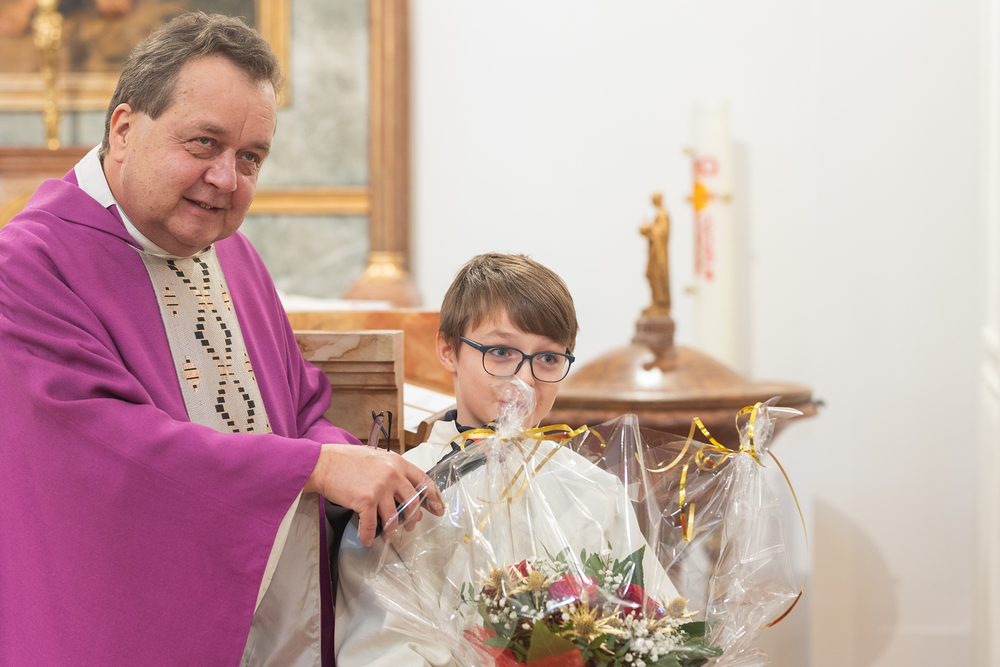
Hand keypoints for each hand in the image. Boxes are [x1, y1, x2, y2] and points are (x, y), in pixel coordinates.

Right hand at [304, 443, 443, 545]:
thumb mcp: (377, 457)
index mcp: (398, 463)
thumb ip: (393, 469)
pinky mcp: (366, 500)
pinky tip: (367, 539)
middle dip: (413, 518)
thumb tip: (405, 487)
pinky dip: (369, 535)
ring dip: (391, 530)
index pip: (424, 481)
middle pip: (412, 502)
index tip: (437, 508)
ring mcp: (380, 488)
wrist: (323, 463)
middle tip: (410, 526)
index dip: (433, 497)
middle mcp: (393, 474)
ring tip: (388, 535)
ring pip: (394, 517)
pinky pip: (371, 525)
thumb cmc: (347, 460)